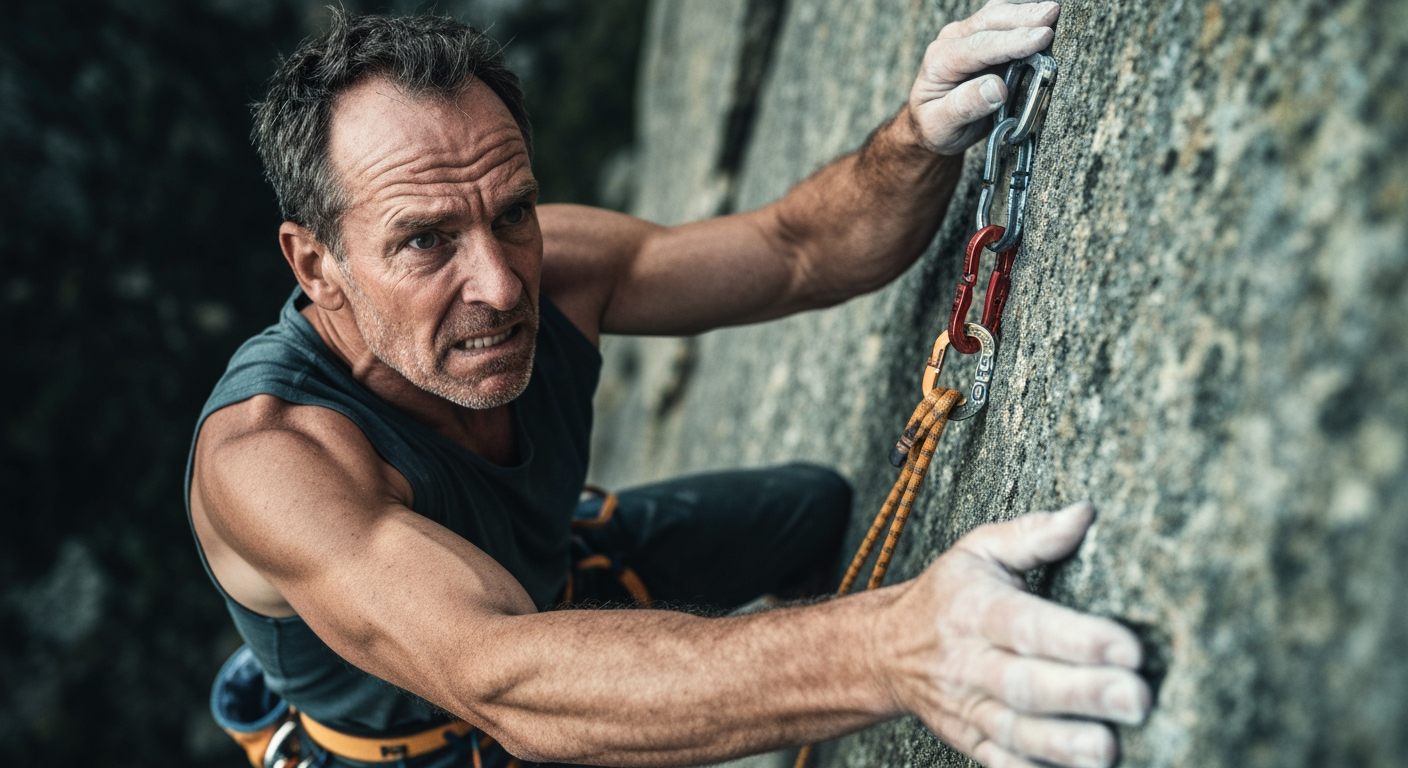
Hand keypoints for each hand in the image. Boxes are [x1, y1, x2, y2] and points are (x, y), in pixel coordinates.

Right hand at [875, 502, 1149, 767]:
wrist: (884, 649)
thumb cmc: (946, 596)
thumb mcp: (978, 551)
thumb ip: (1032, 535)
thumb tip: (1086, 514)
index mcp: (975, 610)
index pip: (1027, 624)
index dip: (1077, 637)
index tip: (1128, 646)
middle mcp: (968, 662)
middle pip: (1026, 683)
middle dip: (1083, 693)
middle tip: (1137, 699)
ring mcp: (967, 707)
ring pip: (1015, 730)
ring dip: (1062, 743)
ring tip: (1107, 749)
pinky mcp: (970, 741)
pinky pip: (1001, 763)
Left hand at [908, 0, 1059, 154]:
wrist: (929, 122)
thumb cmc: (934, 124)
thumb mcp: (941, 126)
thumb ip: (965, 107)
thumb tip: (997, 89)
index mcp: (941, 60)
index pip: (981, 46)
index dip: (1013, 41)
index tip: (1041, 39)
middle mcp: (953, 40)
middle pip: (991, 20)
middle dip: (1024, 16)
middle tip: (1053, 14)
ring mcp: (968, 35)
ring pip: (999, 14)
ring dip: (1027, 12)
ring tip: (1053, 12)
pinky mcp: (983, 36)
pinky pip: (1004, 21)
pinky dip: (1024, 18)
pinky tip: (1042, 20)